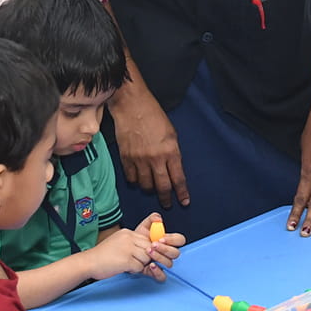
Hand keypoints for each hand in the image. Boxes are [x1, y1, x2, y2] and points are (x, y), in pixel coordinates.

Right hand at [86, 226, 157, 280]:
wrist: (88, 262)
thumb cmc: (102, 255)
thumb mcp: (118, 242)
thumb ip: (132, 243)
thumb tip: (148, 249)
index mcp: (127, 232)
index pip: (147, 239)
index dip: (146, 249)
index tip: (140, 255)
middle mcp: (128, 238)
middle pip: (149, 248)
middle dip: (145, 257)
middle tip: (135, 261)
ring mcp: (128, 249)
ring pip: (146, 258)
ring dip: (140, 264)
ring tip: (128, 265)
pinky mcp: (126, 260)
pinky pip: (140, 267)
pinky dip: (134, 270)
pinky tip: (125, 268)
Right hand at [111, 83, 188, 208]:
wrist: (132, 106)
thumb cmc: (154, 116)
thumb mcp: (171, 133)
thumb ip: (172, 152)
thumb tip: (173, 169)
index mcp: (170, 151)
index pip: (178, 179)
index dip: (182, 193)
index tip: (184, 202)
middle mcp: (155, 159)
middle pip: (162, 187)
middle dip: (166, 198)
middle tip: (168, 204)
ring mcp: (139, 160)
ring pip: (146, 185)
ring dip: (150, 189)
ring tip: (152, 188)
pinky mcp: (126, 158)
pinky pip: (131, 178)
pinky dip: (136, 181)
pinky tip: (138, 179)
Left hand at [135, 213, 184, 277]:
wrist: (126, 250)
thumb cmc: (138, 239)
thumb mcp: (144, 227)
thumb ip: (152, 220)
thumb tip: (158, 219)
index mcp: (168, 241)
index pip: (180, 240)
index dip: (173, 240)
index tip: (161, 238)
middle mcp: (167, 253)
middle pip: (175, 253)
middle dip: (165, 249)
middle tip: (153, 245)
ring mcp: (162, 263)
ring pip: (169, 264)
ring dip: (159, 257)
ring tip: (148, 251)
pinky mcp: (155, 272)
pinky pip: (162, 276)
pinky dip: (158, 271)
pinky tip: (151, 265)